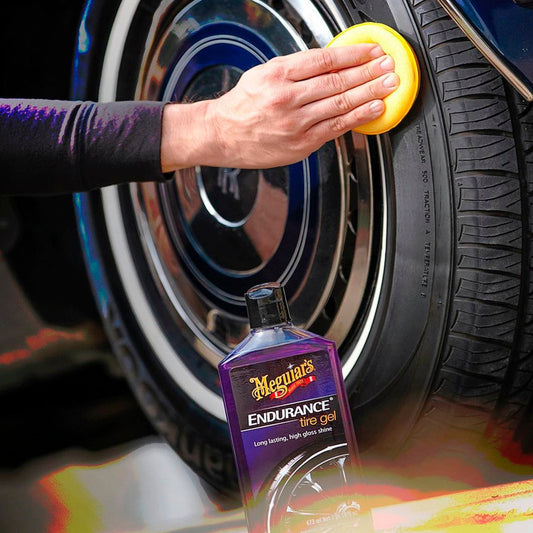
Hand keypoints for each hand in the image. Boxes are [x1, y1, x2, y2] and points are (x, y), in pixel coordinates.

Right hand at [161, 44, 397, 170]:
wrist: (223, 135)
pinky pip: (335, 128)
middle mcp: (287, 98)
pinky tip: (373, 110)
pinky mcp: (301, 144)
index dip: (354, 55)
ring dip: (369, 94)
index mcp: (277, 74)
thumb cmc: (243, 105)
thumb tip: (332, 64)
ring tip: (388, 85)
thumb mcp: (264, 74)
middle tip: (389, 67)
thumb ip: (297, 70)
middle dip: (368, 73)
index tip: (372, 51)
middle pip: (337, 82)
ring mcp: (295, 123)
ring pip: (339, 105)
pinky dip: (357, 118)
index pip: (325, 60)